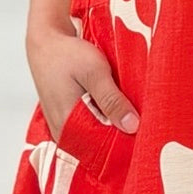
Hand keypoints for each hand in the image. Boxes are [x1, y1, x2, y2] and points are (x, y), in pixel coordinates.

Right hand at [25, 20, 138, 141]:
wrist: (46, 43)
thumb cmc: (66, 55)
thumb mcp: (94, 72)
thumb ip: (111, 100)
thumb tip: (132, 126)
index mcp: (68, 126)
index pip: (103, 150)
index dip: (126, 142)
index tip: (147, 133)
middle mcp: (64, 133)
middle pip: (100, 146)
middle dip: (123, 136)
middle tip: (145, 123)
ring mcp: (65, 128)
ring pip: (96, 137)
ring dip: (114, 127)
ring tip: (133, 114)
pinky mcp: (68, 120)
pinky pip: (90, 128)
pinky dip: (105, 121)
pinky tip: (118, 110)